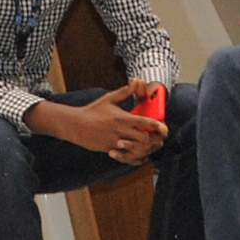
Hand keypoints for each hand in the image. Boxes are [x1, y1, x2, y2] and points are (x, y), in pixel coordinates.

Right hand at [33, 84, 166, 163]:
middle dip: (155, 139)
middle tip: (161, 137)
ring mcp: (115, 142)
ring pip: (137, 150)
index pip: (144, 122)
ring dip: (148, 149)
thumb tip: (136, 80)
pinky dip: (136, 159)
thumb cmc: (93, 111)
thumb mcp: (109, 99)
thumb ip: (125, 92)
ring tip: (154, 145)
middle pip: (144, 138)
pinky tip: (143, 156)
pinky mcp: (110, 150)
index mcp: (122, 117)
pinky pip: (127, 158)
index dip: (157, 126)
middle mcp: (120, 131)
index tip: (164, 127)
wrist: (75, 125)